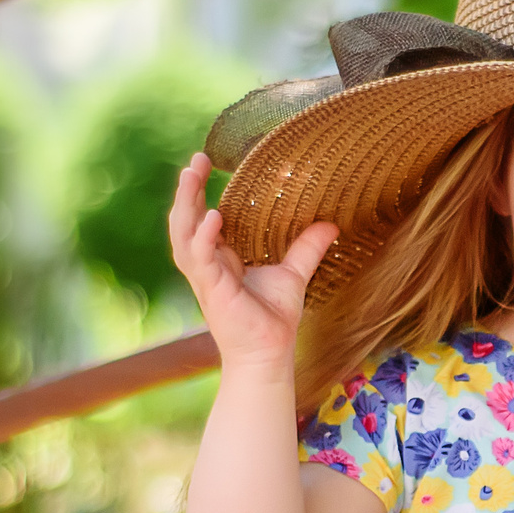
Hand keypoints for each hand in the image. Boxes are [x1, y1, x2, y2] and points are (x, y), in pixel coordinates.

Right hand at [166, 152, 337, 379]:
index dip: (199, 191)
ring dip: (184, 204)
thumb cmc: (274, 319)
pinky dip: (204, 237)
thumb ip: (306, 248)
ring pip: (182, 234)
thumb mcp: (293, 274)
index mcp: (219, 258)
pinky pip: (200, 258)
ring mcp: (205, 277)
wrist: (270, 353)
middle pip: (185, 219)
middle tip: (195, 159)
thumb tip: (331, 224)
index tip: (205, 162)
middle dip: (186, 190)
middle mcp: (206, 264)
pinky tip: (212, 216)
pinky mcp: (212, 290)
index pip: (201, 217)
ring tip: (191, 175)